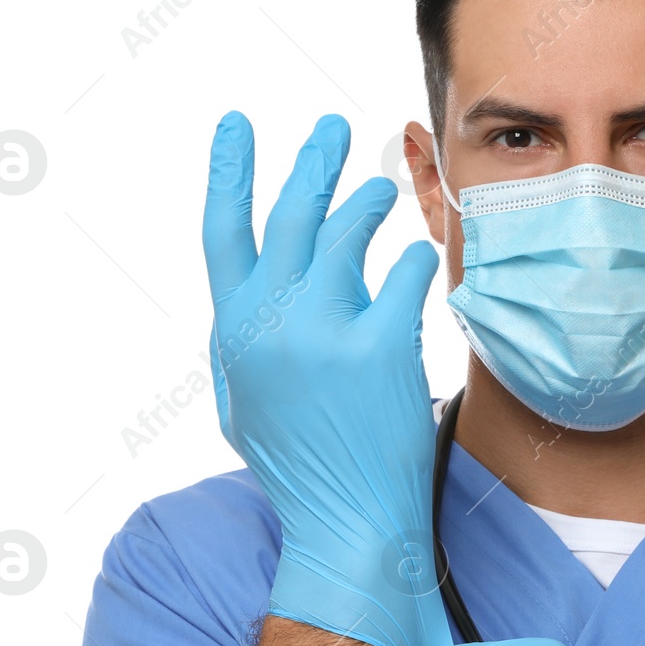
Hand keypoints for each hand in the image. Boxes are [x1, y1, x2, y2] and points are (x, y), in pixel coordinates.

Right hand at [202, 110, 452, 645]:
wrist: (346, 522)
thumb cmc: (300, 466)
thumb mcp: (245, 401)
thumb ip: (245, 338)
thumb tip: (256, 284)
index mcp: (234, 332)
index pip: (222, 231)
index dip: (228, 171)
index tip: (237, 123)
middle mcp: (270, 322)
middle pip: (291, 215)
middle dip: (313, 162)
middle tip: (334, 126)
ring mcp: (323, 331)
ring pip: (348, 234)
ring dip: (368, 202)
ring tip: (382, 189)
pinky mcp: (379, 346)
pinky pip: (405, 275)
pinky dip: (416, 261)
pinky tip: (422, 257)